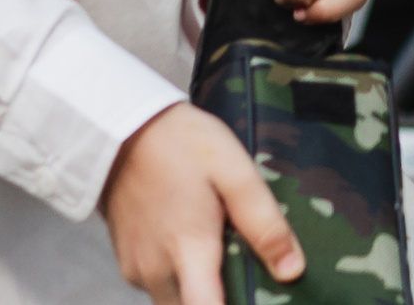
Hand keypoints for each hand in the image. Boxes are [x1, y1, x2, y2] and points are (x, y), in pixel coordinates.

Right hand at [103, 104, 300, 304]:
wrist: (121, 128)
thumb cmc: (180, 144)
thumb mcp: (234, 172)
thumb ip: (263, 223)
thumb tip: (291, 270)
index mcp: (188, 250)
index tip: (254, 298)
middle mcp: (157, 271)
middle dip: (222, 301)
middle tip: (247, 271)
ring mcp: (136, 270)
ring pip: (176, 302)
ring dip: (201, 291)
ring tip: (224, 252)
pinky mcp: (126, 263)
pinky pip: (160, 286)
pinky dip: (182, 278)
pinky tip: (197, 244)